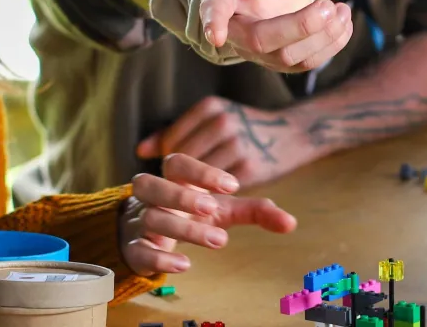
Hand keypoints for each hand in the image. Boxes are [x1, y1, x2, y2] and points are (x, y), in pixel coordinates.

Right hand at [118, 153, 295, 275]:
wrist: (149, 235)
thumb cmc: (191, 214)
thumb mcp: (224, 209)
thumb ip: (255, 211)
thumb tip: (291, 223)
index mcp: (174, 179)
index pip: (177, 162)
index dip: (201, 171)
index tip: (232, 185)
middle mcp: (152, 197)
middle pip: (151, 184)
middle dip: (182, 195)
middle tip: (213, 208)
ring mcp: (141, 222)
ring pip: (151, 218)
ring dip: (184, 228)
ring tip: (218, 240)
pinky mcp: (135, 250)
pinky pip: (139, 250)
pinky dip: (161, 257)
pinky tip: (186, 265)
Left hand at [137, 97, 311, 187]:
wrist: (295, 133)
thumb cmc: (245, 129)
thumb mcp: (213, 119)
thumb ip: (175, 133)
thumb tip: (141, 150)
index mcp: (210, 107)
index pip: (172, 143)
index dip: (171, 164)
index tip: (179, 174)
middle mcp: (223, 122)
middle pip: (182, 161)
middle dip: (180, 179)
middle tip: (188, 189)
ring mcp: (238, 144)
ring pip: (199, 177)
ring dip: (196, 190)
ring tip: (202, 194)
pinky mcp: (252, 168)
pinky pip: (221, 189)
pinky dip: (216, 196)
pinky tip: (219, 197)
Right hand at [199, 0, 352, 71]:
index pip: (215, 6)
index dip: (214, 21)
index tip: (216, 35)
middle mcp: (235, 25)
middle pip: (259, 39)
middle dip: (299, 26)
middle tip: (329, 4)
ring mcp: (255, 47)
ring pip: (285, 57)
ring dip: (321, 37)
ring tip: (342, 8)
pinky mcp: (279, 58)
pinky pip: (304, 64)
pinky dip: (331, 45)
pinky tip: (342, 21)